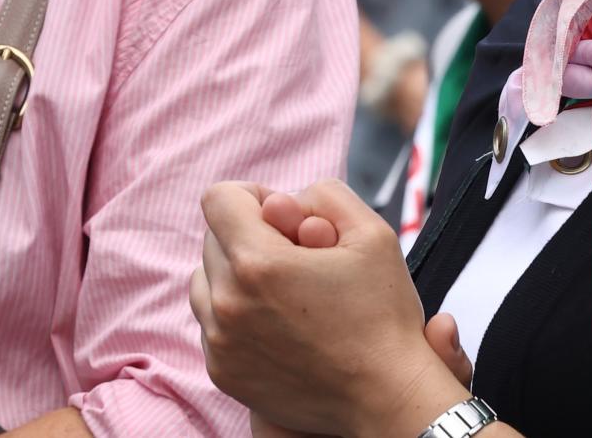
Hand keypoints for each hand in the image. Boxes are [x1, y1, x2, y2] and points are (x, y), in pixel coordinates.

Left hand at [190, 180, 469, 436]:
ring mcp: (220, 343)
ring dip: (236, 277)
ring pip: (205, 282)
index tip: (285, 220)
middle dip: (250, 238)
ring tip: (283, 292)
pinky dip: (236, 316)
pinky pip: (211, 323)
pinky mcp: (222, 372)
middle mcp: (227, 303)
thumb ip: (323, 194)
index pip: (218, 199)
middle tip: (295, 259)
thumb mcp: (372, 232)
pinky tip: (279, 324)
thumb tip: (281, 202)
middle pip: (213, 239)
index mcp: (257, 264)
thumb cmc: (383, 316)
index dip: (255, 197)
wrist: (386, 397)